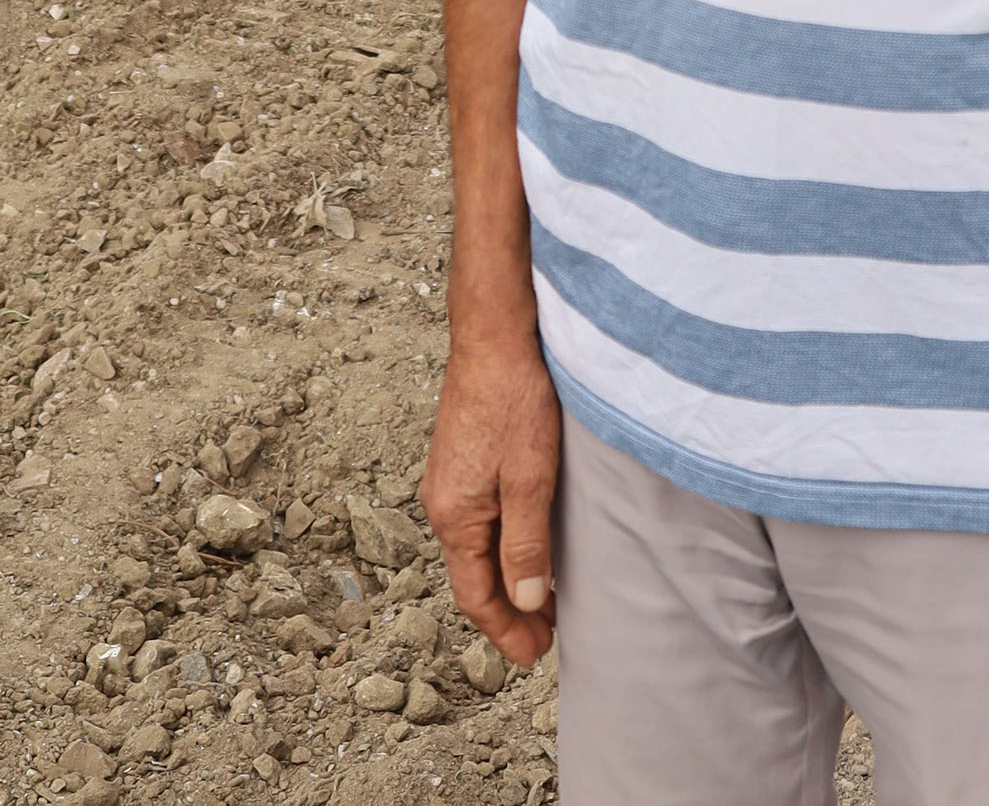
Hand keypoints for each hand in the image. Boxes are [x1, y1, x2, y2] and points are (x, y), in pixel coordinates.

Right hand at [421, 331, 560, 667]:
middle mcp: (443, 502)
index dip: (505, 630)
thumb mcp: (530, 478)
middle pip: (472, 576)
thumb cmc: (515, 399)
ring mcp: (450, 479)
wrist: (495, 334)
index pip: (476, 595)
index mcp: (454, 515)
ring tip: (542, 600)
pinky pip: (479, 520)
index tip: (534, 655)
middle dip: (507, 612)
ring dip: (506, 579)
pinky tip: (527, 545)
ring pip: (476, 548)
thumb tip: (526, 601)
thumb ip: (527, 543)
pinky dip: (503, 546)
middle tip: (545, 639)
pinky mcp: (463, 458)